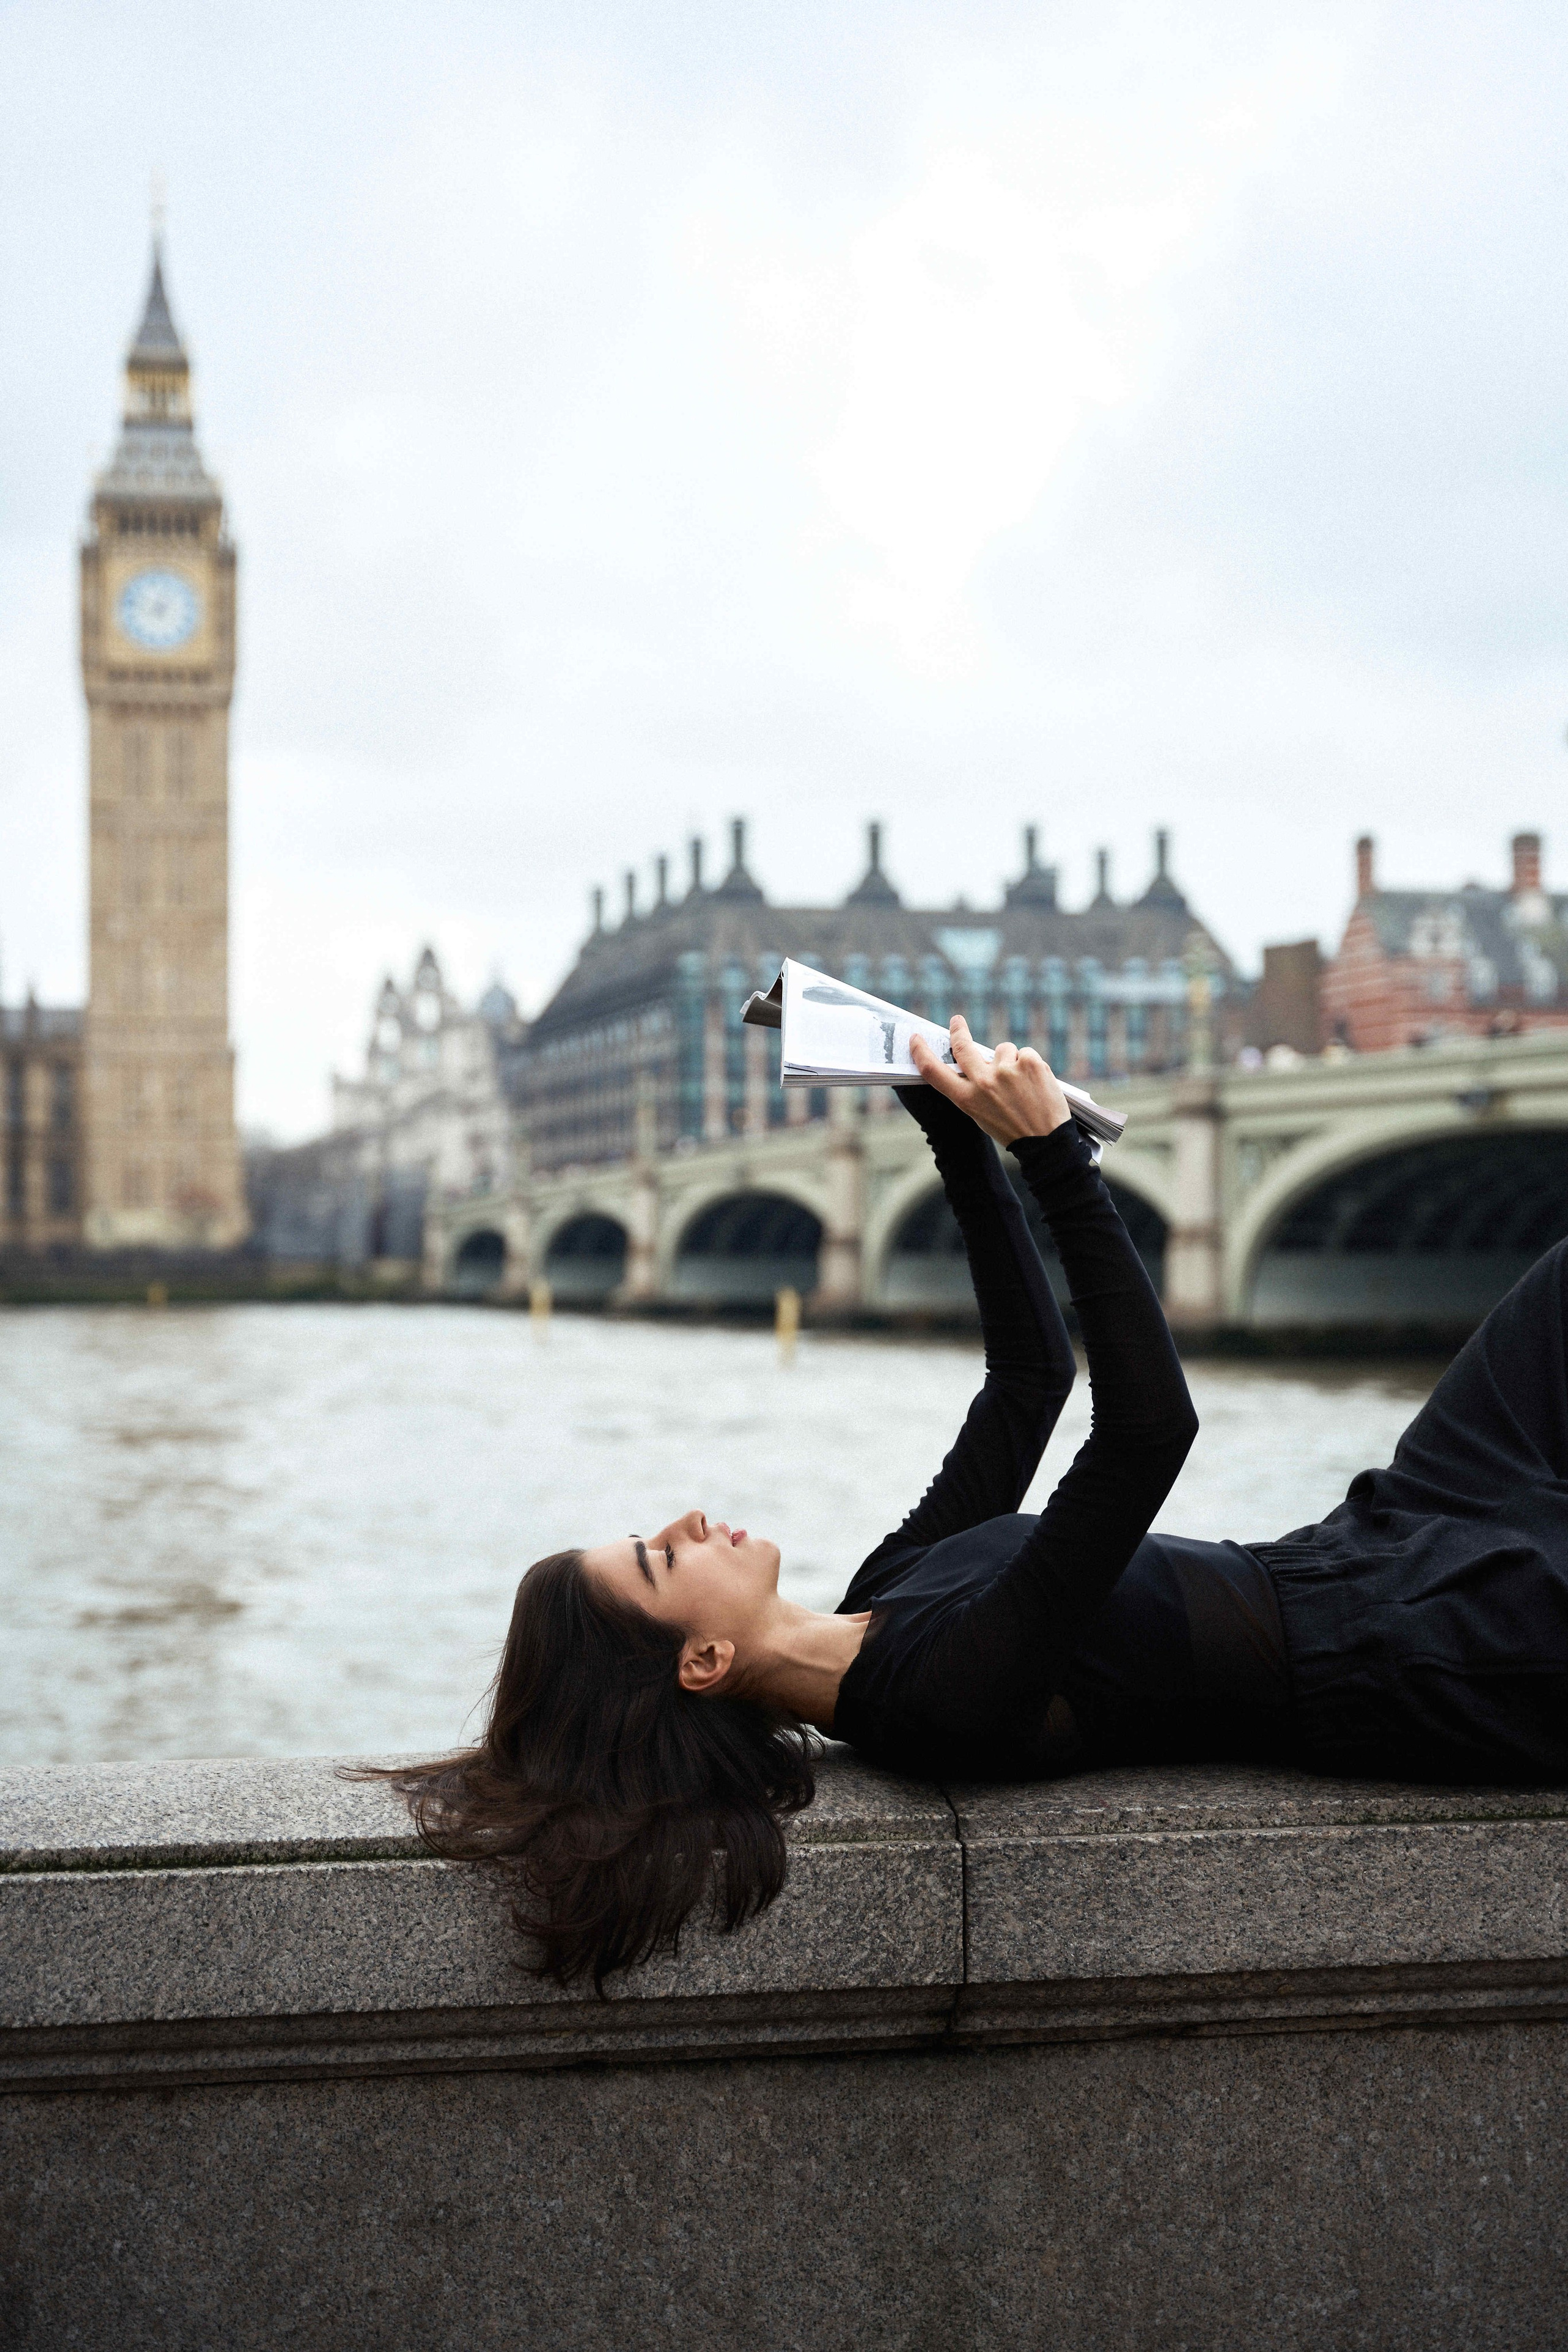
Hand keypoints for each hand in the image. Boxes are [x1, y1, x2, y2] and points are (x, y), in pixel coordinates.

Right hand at [909, 1016, 1073, 1146]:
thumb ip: (974, 1087)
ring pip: (1003, 1050)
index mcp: (967, 1099)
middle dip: (958, 1030)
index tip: (916, 1039)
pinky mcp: (1029, 1062)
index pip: (934, 1072)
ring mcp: (1007, 1070)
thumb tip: (976, 1059)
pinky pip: (1024, 1053)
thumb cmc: (1013, 1128)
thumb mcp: (981, 1113)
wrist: (1047, 1140)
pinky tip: (1035, 1082)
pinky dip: (1029, 1064)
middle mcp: (983, 1082)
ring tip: (1022, 1084)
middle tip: (956, 1021)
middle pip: (962, 1047)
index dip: (921, 1053)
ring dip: (1010, 1061)